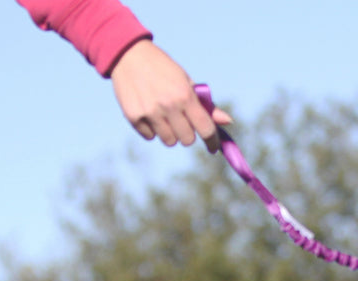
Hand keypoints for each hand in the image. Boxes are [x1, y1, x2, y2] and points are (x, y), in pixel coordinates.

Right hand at [110, 39, 231, 151]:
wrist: (129, 56)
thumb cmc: (163, 69)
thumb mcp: (186, 81)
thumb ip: (205, 105)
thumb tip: (228, 121)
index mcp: (185, 95)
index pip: (206, 128)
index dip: (213, 141)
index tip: (214, 147)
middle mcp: (169, 106)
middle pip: (187, 139)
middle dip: (187, 133)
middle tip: (181, 121)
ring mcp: (151, 112)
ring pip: (169, 141)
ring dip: (170, 133)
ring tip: (164, 116)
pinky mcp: (134, 117)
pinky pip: (150, 136)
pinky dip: (151, 129)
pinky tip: (148, 112)